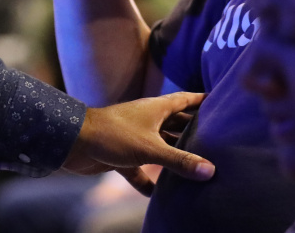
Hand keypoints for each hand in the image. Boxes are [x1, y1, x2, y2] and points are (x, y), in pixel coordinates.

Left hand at [62, 91, 212, 194]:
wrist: (74, 142)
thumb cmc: (113, 135)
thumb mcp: (151, 148)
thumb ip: (180, 160)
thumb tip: (210, 170)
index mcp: (156, 108)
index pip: (185, 100)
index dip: (202, 100)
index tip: (220, 101)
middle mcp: (147, 120)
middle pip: (176, 125)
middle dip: (193, 133)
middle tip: (216, 143)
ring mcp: (134, 137)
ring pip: (159, 148)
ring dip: (172, 158)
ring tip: (194, 170)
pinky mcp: (121, 155)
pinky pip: (138, 169)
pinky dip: (146, 180)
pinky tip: (156, 194)